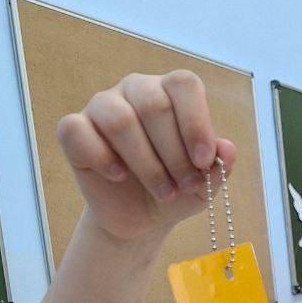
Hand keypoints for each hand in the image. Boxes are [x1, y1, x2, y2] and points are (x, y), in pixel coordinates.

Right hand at [56, 71, 236, 241]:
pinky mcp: (74, 129)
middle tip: (185, 185)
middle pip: (153, 104)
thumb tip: (227, 148)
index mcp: (170, 92)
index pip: (184, 84)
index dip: (196, 123)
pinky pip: (78, 132)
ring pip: (120, 120)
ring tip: (163, 190)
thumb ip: (219, 166)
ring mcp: (102, 106)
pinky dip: (103, 159)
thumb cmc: (176, 189)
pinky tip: (119, 177)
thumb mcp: (205, 184)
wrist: (141, 217)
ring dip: (146, 164)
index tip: (204, 162)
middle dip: (174, 154)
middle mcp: (136, 89)